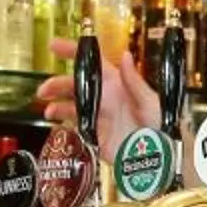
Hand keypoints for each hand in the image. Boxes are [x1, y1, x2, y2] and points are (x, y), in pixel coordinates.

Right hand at [33, 38, 159, 165]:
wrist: (160, 160)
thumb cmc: (162, 127)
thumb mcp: (151, 102)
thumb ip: (135, 81)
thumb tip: (125, 55)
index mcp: (119, 84)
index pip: (94, 63)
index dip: (75, 52)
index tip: (55, 46)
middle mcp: (107, 96)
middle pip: (77, 84)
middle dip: (58, 82)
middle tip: (44, 87)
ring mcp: (99, 114)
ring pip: (72, 102)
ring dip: (56, 100)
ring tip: (46, 106)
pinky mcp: (95, 133)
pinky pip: (74, 121)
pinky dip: (61, 118)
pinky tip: (53, 117)